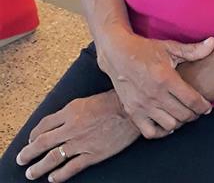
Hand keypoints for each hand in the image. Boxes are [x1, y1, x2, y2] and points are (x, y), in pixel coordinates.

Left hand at [16, 91, 139, 181]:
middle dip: (29, 153)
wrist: (131, 111)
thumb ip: (71, 111)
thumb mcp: (87, 100)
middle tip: (21, 159)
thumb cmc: (112, 102)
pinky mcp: (92, 155)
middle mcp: (72, 127)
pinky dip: (59, 175)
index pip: (44, 125)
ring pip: (53, 157)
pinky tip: (52, 178)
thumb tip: (57, 122)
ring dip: (39, 167)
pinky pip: (71, 168)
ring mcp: (81, 143)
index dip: (34, 134)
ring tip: (31, 173)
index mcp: (71, 111)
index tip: (31, 140)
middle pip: (43, 142)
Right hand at [96, 30, 213, 136]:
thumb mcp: (170, 47)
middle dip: (194, 114)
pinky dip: (161, 131)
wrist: (118, 55)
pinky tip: (167, 122)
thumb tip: (213, 43)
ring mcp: (142, 105)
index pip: (191, 99)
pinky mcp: (132, 112)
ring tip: (182, 114)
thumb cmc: (146, 50)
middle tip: (196, 110)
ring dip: (179, 122)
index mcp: (165, 78)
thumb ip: (193, 50)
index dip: (203, 106)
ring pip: (169, 125)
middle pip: (183, 115)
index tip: (207, 107)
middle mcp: (154, 94)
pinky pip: (150, 132)